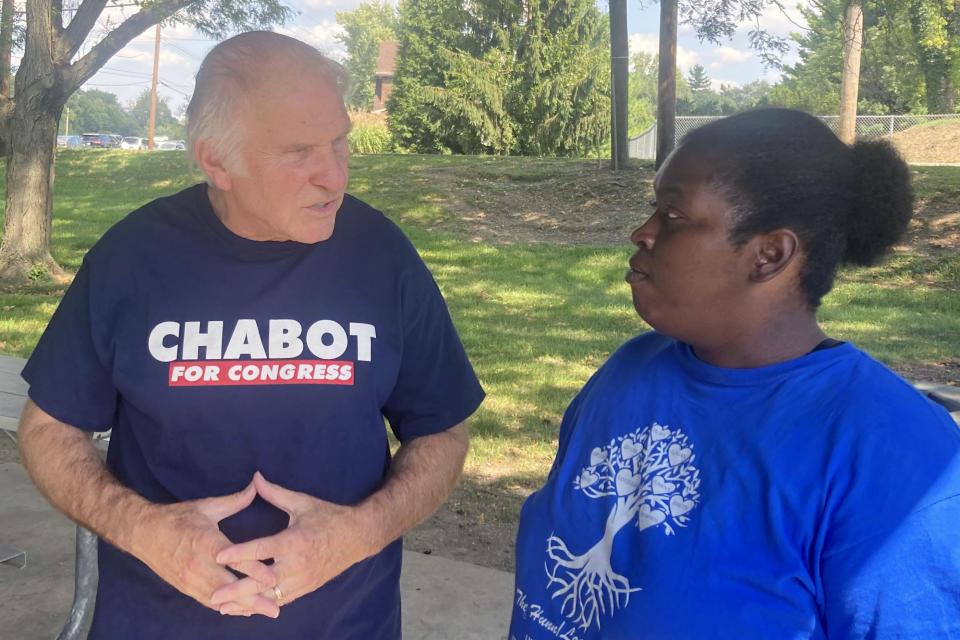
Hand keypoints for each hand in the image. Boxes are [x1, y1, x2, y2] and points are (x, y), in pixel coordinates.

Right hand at [133, 479, 279, 617]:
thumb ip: (235, 501)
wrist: (143, 533)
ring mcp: (190, 580)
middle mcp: (198, 565)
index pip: (234, 559)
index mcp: (206, 542)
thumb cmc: (177, 518)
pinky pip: (208, 602)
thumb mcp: (206, 507)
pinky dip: (227, 607)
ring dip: (242, 607)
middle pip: (229, 587)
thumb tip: (257, 485)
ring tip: (265, 612)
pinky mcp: (185, 588)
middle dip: (253, 599)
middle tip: (275, 609)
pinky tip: (243, 610)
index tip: (273, 578)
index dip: (255, 570)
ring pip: (220, 599)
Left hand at [211, 472, 375, 608]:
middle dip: (238, 591)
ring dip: (247, 603)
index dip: (240, 553)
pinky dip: (262, 605)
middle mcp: (299, 564)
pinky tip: (245, 609)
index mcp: (296, 540)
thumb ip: (275, 493)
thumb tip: (255, 478)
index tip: (218, 556)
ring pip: (271, 596)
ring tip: (222, 608)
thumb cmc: (328, 517)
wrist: (358, 537)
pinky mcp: (307, 588)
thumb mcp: (303, 503)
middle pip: (264, 581)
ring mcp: (304, 579)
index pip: (263, 549)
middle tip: (214, 596)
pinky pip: (281, 600)